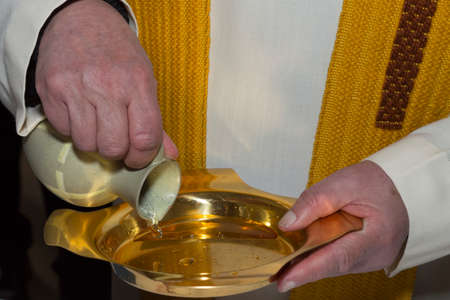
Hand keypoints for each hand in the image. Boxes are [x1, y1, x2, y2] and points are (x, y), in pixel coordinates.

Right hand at [35, 0, 177, 167]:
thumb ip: (154, 120)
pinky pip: (63, 130)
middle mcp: (107, 84)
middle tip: (116, 142)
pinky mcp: (51, 90)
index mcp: (138, 82)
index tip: (137, 158)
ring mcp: (76, 87)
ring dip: (93, 142)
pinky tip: (79, 111)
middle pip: (114, 146)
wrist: (78, 18)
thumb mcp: (144, 78)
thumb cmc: (117, 52)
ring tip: (97, 124)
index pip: (145, 137)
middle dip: (117, 152)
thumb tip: (170, 155)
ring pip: (87, 144)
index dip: (142, 157)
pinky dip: (72, 129)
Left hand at [276, 160, 408, 291]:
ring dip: (309, 264)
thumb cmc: (380, 184)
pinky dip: (319, 258)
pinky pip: (337, 259)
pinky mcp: (363, 256)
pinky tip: (301, 256)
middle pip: (332, 265)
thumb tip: (288, 224)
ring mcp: (370, 259)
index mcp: (376, 237)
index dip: (310, 270)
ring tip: (282, 266)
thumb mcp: (345, 182)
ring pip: (333, 265)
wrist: (403, 188)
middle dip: (302, 271)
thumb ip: (315, 201)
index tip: (287, 279)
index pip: (338, 257)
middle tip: (275, 276)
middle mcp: (375, 255)